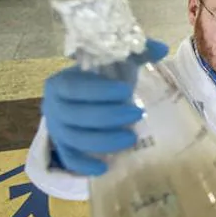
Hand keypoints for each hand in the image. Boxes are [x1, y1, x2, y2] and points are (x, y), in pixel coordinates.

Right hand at [41, 39, 168, 175]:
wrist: (87, 96)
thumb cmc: (104, 79)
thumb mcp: (118, 63)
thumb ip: (138, 52)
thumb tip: (163, 48)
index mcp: (60, 82)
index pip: (75, 88)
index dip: (98, 91)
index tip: (126, 91)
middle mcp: (52, 106)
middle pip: (76, 116)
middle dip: (108, 117)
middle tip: (138, 113)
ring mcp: (56, 129)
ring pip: (75, 139)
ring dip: (103, 141)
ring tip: (131, 138)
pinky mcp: (63, 146)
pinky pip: (70, 159)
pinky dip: (84, 166)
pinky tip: (105, 168)